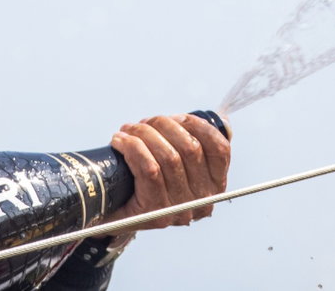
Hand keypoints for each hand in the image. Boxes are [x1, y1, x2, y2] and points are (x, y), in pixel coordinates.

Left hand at [107, 113, 230, 236]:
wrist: (114, 219)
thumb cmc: (147, 186)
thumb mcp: (177, 169)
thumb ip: (188, 147)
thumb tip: (193, 119)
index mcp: (214, 186)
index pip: (220, 150)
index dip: (199, 126)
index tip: (178, 117)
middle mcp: (202, 199)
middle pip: (190, 148)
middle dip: (164, 125)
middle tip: (143, 123)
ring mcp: (179, 207)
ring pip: (169, 157)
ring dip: (144, 134)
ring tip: (128, 130)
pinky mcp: (155, 211)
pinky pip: (149, 169)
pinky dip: (133, 148)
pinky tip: (120, 142)